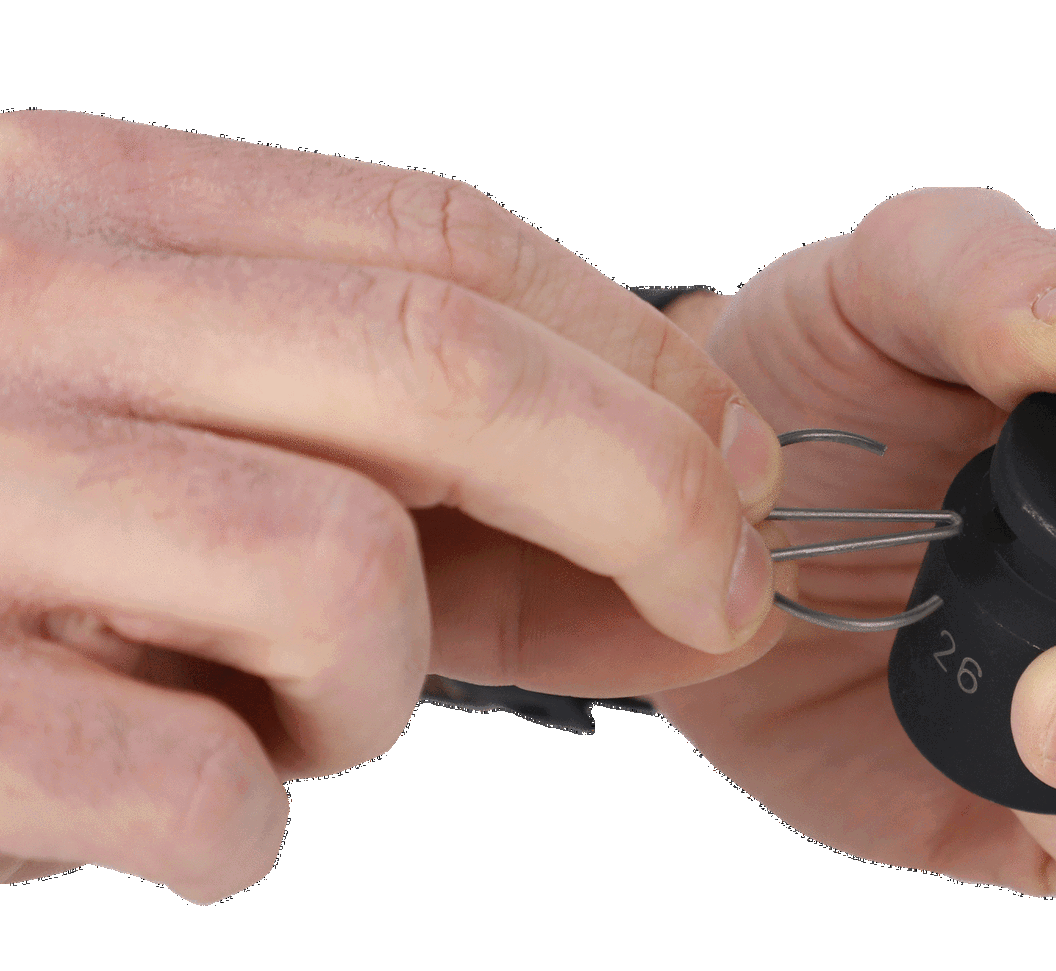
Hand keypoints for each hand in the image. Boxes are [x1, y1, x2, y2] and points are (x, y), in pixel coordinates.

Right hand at [0, 112, 789, 900]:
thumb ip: (364, 434)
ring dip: (373, 690)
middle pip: (448, 375)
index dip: (634, 355)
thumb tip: (657, 519)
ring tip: (274, 713)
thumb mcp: (137, 395)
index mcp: (89, 209)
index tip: (735, 454)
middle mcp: (21, 311)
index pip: (442, 241)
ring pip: (338, 579)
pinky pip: (196, 782)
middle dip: (650, 495)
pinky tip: (162, 803)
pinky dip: (236, 823)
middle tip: (721, 597)